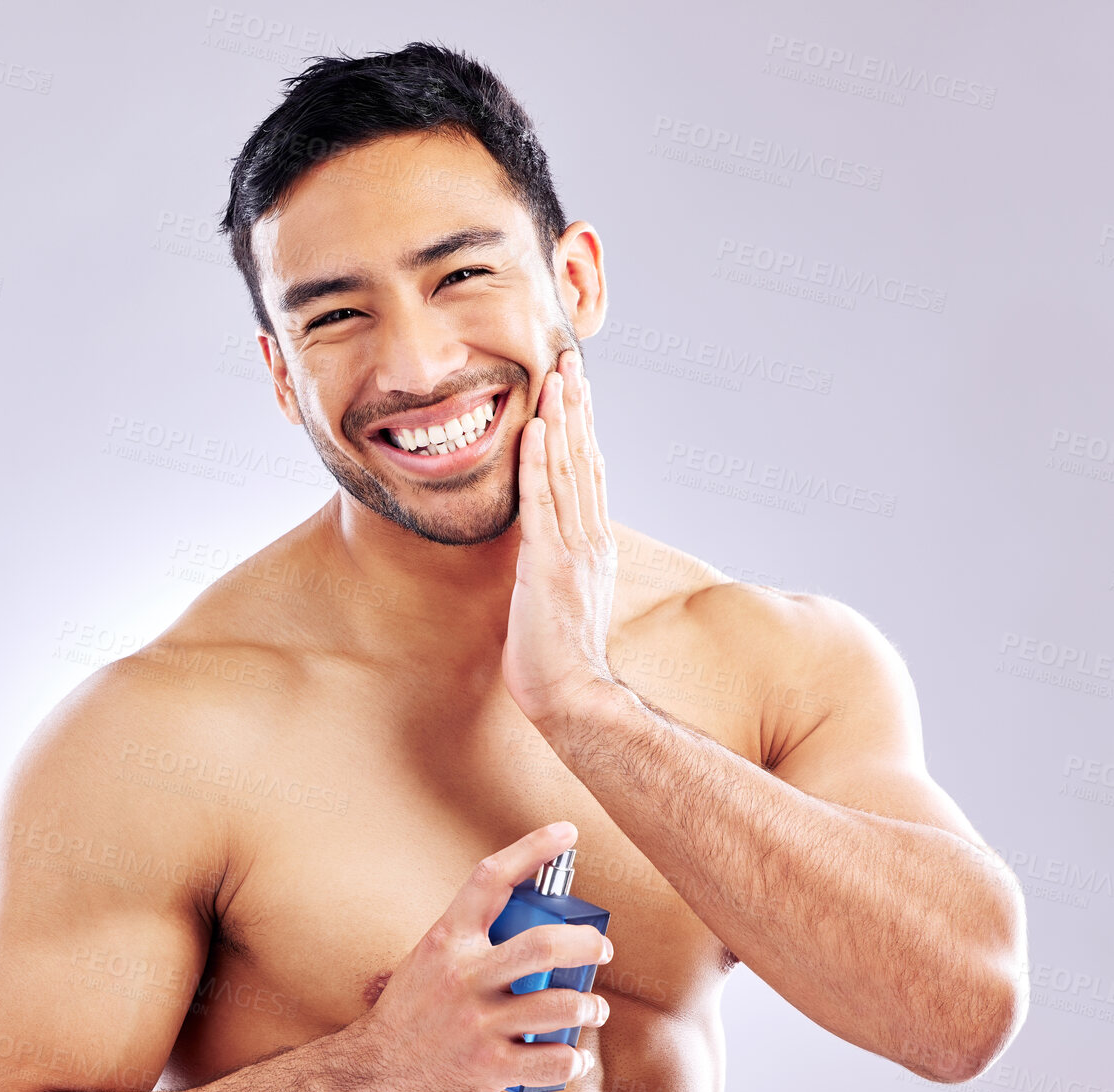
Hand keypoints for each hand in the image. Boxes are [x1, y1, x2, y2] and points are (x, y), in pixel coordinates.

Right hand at [339, 822, 611, 1091]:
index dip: (533, 848)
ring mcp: (476, 1024)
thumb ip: (470, 943)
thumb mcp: (427, 963)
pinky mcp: (488, 1069)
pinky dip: (573, 1058)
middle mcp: (462, 976)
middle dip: (587, 944)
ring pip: (560, 1005)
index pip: (491, 878)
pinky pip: (553, 1060)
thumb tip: (530, 925)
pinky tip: (573, 1055)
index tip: (567, 832)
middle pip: (543, 944)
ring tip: (593, 1007)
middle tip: (603, 949)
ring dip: (589, 1005)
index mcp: (446, 941)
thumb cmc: (408, 1016)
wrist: (367, 1077)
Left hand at [502, 347, 618, 727]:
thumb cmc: (559, 658)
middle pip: (584, 459)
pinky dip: (540, 462)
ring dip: (562, 419)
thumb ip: (560, 564)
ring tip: (557, 374)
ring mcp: (572, 550)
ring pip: (568, 471)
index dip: (584, 428)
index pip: (590, 473)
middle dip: (577, 406)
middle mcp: (590, 539)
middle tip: (571, 359)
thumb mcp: (564, 599)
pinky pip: (542, 503)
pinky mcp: (548, 564)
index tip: (578, 389)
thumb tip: (548, 547)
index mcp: (594, 546)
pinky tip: (537, 428)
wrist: (571, 694)